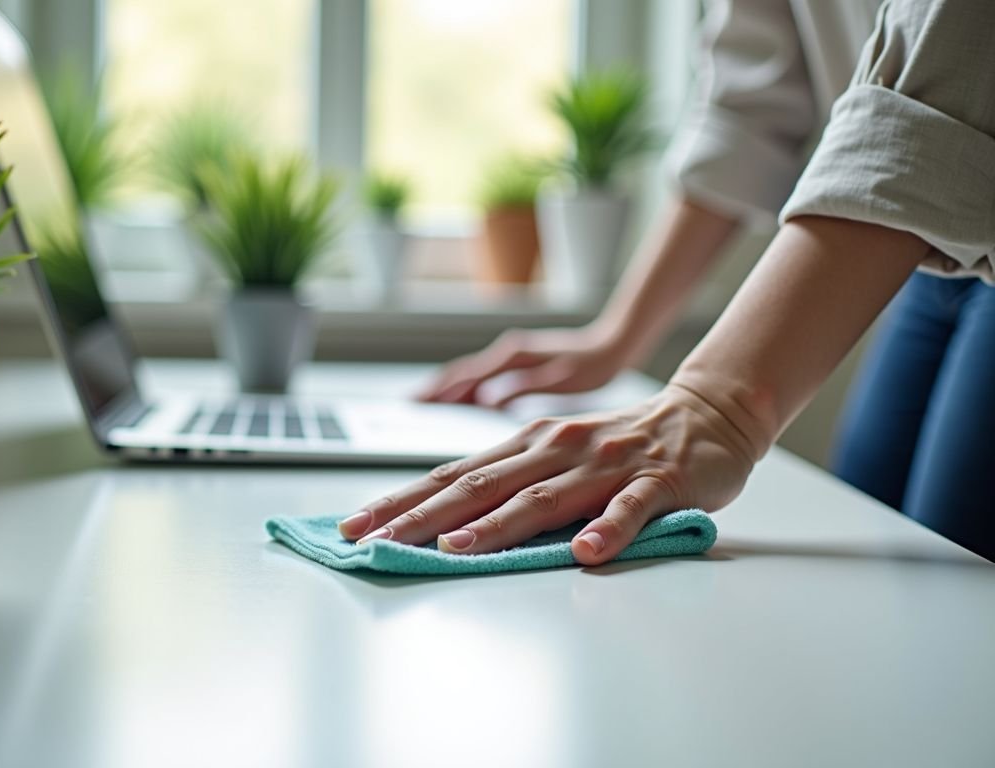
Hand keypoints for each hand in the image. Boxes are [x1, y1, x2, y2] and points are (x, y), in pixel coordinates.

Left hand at [339, 384, 759, 564]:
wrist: (708, 413)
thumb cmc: (623, 444)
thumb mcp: (558, 457)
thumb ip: (512, 483)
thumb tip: (447, 519)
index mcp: (528, 444)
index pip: (452, 475)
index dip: (401, 500)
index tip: (355, 525)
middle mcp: (556, 448)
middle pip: (479, 486)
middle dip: (421, 514)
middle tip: (376, 540)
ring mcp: (605, 464)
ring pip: (543, 496)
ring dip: (497, 524)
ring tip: (455, 548)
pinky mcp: (657, 481)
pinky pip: (631, 508)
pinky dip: (608, 528)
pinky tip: (587, 551)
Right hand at [416, 326, 628, 406]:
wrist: (614, 342)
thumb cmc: (593, 364)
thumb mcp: (560, 378)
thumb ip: (521, 387)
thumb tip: (485, 400)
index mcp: (512, 356)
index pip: (466, 376)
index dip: (440, 392)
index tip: (416, 404)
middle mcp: (506, 353)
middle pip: (459, 374)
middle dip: (433, 390)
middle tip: (408, 406)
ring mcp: (510, 357)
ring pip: (468, 374)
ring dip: (445, 389)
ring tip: (422, 405)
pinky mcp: (517, 364)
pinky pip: (481, 377)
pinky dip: (463, 389)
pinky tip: (457, 402)